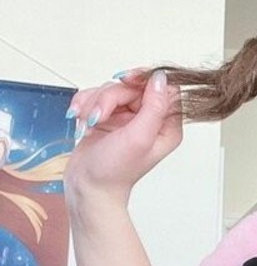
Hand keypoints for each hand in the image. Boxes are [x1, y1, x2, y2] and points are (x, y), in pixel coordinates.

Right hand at [65, 68, 182, 204]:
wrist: (88, 187)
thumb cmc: (115, 170)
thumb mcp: (140, 137)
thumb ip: (154, 107)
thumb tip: (160, 78)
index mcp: (166, 126)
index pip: (163, 88)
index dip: (144, 79)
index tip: (126, 81)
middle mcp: (149, 120)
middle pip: (132, 86)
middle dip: (110, 97)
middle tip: (99, 116)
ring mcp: (128, 118)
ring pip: (111, 90)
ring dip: (94, 103)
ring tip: (88, 123)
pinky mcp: (108, 118)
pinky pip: (96, 97)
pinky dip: (85, 105)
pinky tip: (81, 120)